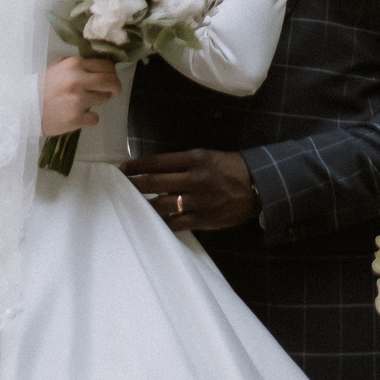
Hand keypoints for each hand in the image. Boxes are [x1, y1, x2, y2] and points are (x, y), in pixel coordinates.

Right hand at [40, 57, 119, 136]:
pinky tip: (77, 116)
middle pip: (111, 82)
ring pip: (104, 99)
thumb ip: (77, 65)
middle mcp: (78, 80)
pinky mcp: (76, 118)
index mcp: (75, 64)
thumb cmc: (41, 87)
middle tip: (113, 92)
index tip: (110, 78)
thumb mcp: (57, 67)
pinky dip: (88, 118)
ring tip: (82, 103)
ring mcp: (78, 100)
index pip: (106, 66)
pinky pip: (94, 118)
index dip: (111, 73)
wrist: (24, 108)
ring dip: (98, 101)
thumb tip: (99, 67)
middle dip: (115, 87)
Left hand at [120, 148, 258, 232]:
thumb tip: (156, 170)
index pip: (158, 162)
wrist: (259, 186)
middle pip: (155, 183)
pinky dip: (162, 222)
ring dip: (144, 205)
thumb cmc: (231, 168)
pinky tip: (152, 221)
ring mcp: (198, 201)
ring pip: (162, 205)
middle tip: (121, 185)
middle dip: (134, 184)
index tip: (123, 168)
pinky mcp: (203, 219)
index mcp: (195, 159)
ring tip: (131, 204)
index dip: (138, 166)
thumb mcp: (208, 156)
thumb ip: (184, 163)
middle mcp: (195, 179)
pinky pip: (176, 223)